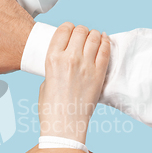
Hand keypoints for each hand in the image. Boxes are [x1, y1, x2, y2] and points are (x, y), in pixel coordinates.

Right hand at [39, 23, 110, 142]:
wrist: (64, 124)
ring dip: (93, 35)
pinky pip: (105, 50)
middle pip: (80, 31)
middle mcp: (69, 58)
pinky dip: (105, 42)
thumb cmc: (51, 106)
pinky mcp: (99, 74)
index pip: (63, 30)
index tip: (70, 32)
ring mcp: (86, 65)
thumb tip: (64, 57)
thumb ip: (55, 65)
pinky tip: (104, 40)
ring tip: (93, 39)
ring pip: (94, 37)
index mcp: (52, 58)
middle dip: (81, 31)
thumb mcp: (46, 80)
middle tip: (82, 36)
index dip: (68, 28)